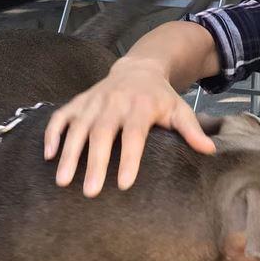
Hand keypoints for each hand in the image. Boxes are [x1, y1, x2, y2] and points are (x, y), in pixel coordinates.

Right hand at [43, 57, 215, 197]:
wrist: (138, 68)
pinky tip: (49, 156)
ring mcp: (93, 101)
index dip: (128, 159)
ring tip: (63, 181)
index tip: (123, 184)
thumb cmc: (161, 97)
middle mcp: (114, 103)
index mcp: (140, 107)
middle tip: (89, 192)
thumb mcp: (180, 110)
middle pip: (101, 134)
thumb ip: (192, 131)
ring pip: (77, 127)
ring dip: (69, 154)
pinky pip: (61, 116)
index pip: (133, 135)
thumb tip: (210, 151)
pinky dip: (52, 133)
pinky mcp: (79, 101)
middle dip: (94, 163)